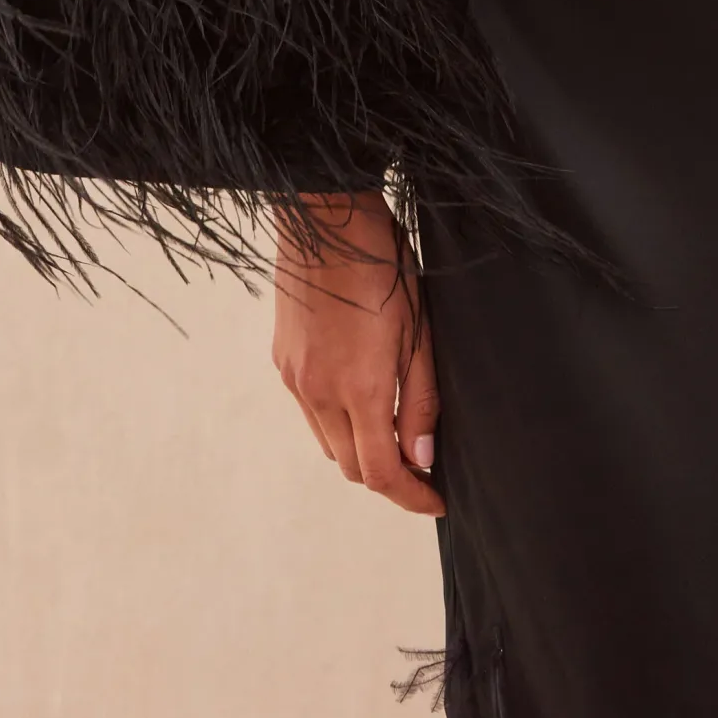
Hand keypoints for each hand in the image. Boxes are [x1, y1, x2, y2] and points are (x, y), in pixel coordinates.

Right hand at [271, 191, 444, 515]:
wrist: (326, 217)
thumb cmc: (383, 265)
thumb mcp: (418, 330)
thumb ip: (419, 399)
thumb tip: (423, 457)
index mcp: (359, 388)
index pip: (380, 473)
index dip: (410, 496)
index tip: (435, 500)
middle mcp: (318, 392)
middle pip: (350, 467)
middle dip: (387, 477)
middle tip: (421, 467)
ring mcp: (294, 378)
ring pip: (327, 441)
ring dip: (359, 449)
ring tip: (394, 430)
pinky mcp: (282, 360)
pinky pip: (309, 410)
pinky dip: (336, 419)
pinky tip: (360, 395)